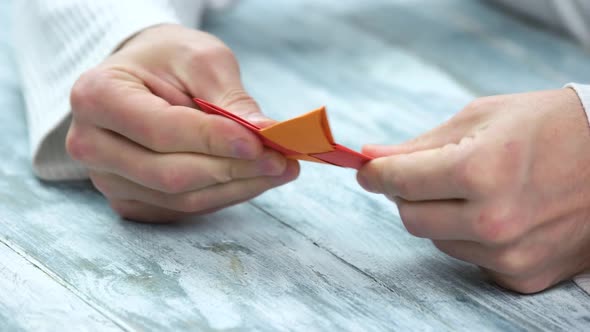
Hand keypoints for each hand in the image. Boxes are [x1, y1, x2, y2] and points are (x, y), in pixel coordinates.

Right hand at [66, 24, 298, 221]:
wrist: (144, 78)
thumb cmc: (168, 61)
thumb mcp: (200, 59)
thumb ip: (228, 96)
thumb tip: (264, 133)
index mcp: (97, 97)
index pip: (160, 130)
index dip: (213, 141)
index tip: (260, 142)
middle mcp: (92, 145)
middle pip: (170, 174)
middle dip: (233, 169)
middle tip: (282, 160)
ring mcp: (107, 180)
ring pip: (181, 199)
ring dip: (237, 188)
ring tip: (279, 169)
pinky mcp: (130, 200)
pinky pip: (183, 209)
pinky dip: (224, 196)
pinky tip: (252, 179)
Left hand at [357, 89, 589, 292]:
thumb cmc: (549, 126)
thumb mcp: (481, 118)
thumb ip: (420, 144)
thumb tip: (370, 157)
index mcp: (480, 172)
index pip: (398, 181)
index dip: (375, 174)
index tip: (367, 170)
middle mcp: (493, 221)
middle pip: (410, 218)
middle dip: (406, 194)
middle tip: (423, 174)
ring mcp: (509, 254)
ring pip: (437, 240)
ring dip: (441, 215)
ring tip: (475, 189)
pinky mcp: (522, 275)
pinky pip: (469, 259)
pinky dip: (470, 237)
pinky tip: (498, 212)